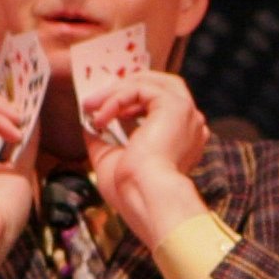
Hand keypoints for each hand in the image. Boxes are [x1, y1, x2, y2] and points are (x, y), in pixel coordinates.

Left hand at [78, 63, 211, 249]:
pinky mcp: (175, 106)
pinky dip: (116, 99)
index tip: (102, 109)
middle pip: (158, 85)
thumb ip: (103, 139)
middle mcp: (189, 124)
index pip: (159, 105)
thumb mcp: (110, 159)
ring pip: (149, 82)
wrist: (144, 196)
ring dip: (116, 91)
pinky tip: (102, 117)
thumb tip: (88, 123)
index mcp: (181, 139)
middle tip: (95, 100)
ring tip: (91, 106)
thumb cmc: (132, 189)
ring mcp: (186, 113)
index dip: (129, 102)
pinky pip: (140, 88)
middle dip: (123, 88)